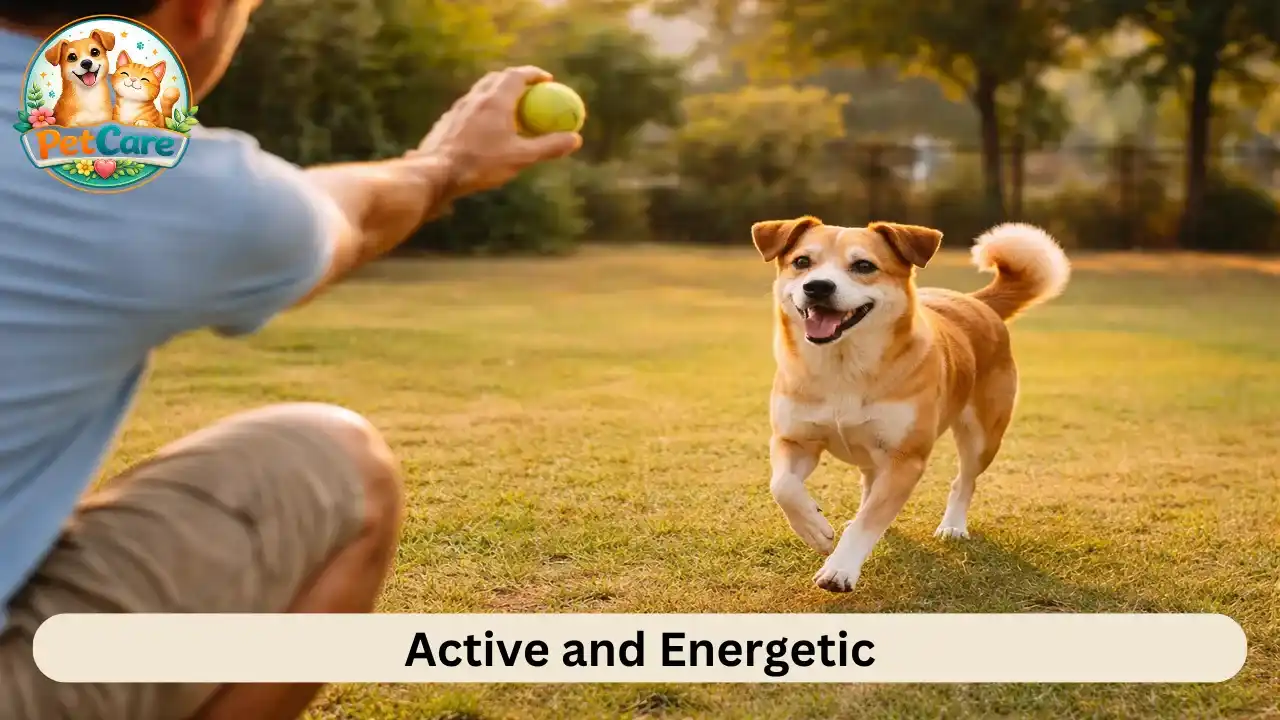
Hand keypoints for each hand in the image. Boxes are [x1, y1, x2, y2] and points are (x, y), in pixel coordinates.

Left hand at [417, 66, 581, 199]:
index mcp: (495, 100)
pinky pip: (469, 109)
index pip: (517, 74)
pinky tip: (486, 130)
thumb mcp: (521, 158)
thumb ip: (548, 146)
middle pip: (497, 78)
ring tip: (510, 111)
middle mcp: (475, 98)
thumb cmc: (480, 164)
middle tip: (530, 91)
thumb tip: (575, 139)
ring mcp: (458, 108)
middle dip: (515, 80)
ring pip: (481, 92)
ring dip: (498, 95)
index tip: (548, 80)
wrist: (436, 174)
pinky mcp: (447, 122)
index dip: (534, 74)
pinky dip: (483, 111)